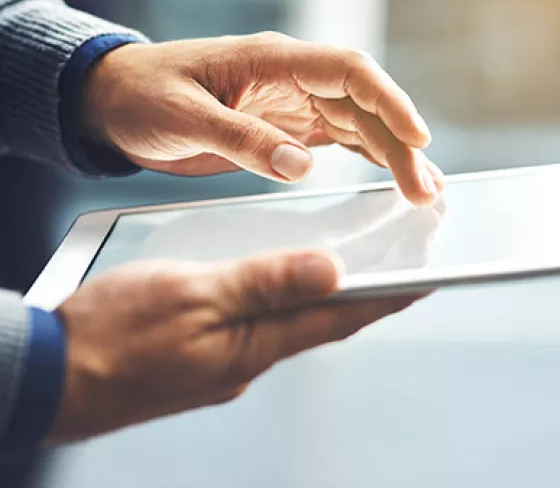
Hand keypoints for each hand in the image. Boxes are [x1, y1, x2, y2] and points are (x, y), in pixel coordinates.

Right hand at [49, 250, 423, 442]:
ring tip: (347, 270)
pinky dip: (279, 302)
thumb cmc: (115, 334)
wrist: (54, 370)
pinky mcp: (204, 354)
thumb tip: (328, 271)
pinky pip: (257, 324)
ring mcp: (226, 359)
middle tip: (396, 270)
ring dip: (319, 298)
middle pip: (318, 322)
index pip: (338, 318)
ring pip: (287, 323)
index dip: (386, 298)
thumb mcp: (194, 293)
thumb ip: (263, 282)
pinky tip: (277, 284)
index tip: (424, 278)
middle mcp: (248, 357)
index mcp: (253, 346)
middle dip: (361, 297)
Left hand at [81, 32, 442, 204]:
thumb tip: (301, 166)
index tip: (418, 138)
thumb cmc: (144, 96)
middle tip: (426, 190)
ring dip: (392, 155)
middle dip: (400, 144)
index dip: (390, 101)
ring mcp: (291, 103)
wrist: (116, 101)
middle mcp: (292, 78)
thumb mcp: (185, 117)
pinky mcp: (285, 128)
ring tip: (423, 190)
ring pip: (358, 124)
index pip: (349, 72)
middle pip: (363, 105)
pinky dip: (367, 157)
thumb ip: (241, 139)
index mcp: (272, 60)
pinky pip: (336, 139)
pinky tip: (388, 175)